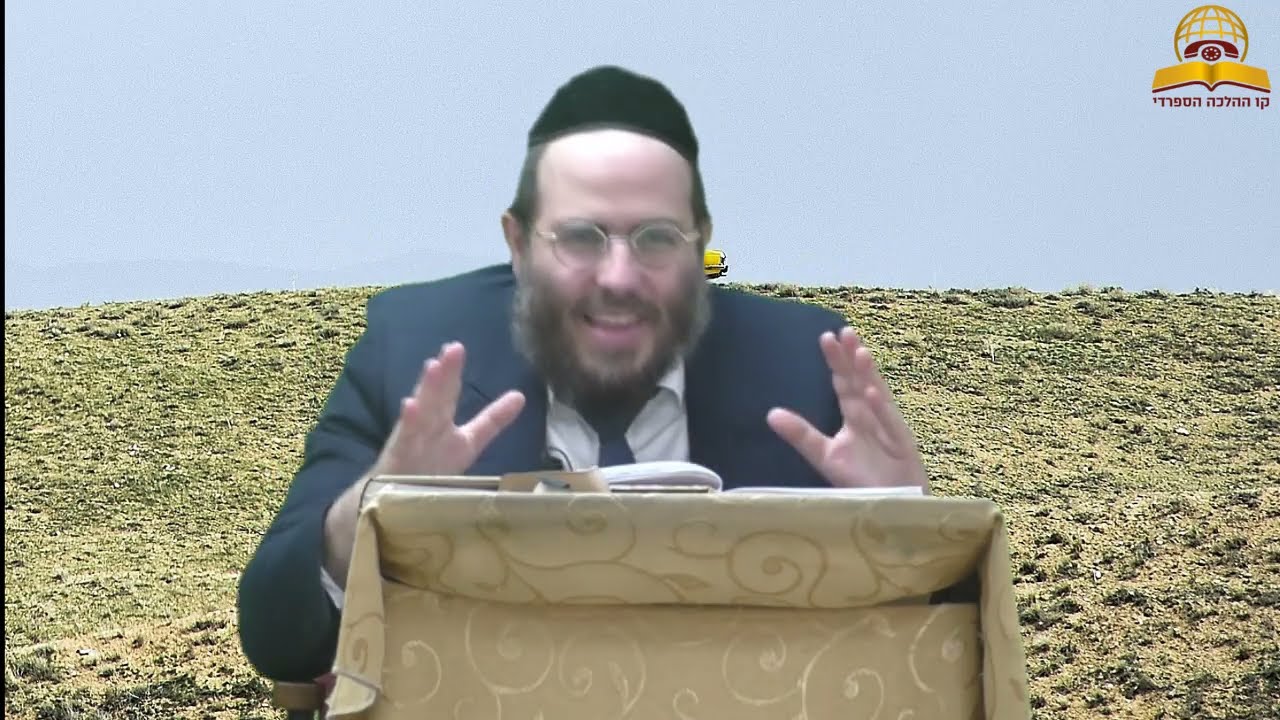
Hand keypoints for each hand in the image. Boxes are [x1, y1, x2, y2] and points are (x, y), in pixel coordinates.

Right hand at [372, 341, 524, 476]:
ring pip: (421, 414)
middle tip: (453, 348)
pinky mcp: (401, 461)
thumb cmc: (433, 467)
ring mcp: (412, 442)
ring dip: (426, 392)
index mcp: (442, 421)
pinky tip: (409, 406)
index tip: (456, 347)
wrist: (394, 499)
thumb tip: (520, 396)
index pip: (448, 393)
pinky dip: (407, 425)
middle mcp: (427, 426)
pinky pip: (405, 442)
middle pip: (437, 397)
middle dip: (444, 374)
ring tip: (432, 367)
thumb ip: (491, 420)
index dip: (453, 372)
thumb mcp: (468, 443)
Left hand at [766, 327, 928, 490]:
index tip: (826, 337)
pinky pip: (891, 427)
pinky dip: (882, 411)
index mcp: (856, 418)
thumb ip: (802, 435)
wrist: (893, 509)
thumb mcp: (826, 456)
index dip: (836, 362)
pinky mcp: (903, 449)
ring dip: (870, 376)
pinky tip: (872, 394)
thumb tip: (770, 414)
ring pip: (879, 399)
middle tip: (845, 331)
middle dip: (853, 359)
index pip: (844, 384)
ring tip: (860, 353)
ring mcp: (890, 431)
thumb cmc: (862, 482)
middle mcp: (873, 418)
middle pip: (862, 384)